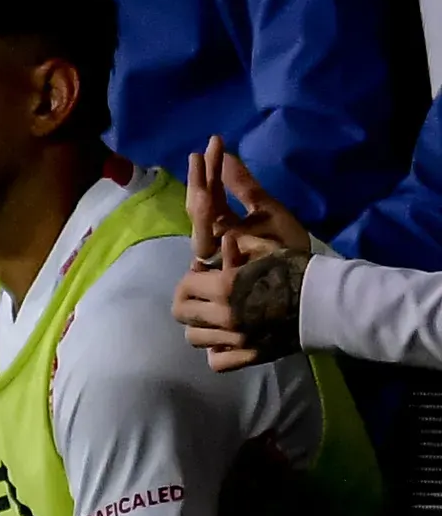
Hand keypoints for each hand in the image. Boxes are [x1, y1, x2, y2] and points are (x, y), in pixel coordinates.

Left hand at [176, 138, 314, 369]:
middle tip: (208, 293)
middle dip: (191, 300)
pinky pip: (216, 360)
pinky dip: (219, 351)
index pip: (184, 283)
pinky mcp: (247, 359)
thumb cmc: (300, 261)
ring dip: (201, 324)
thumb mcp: (272, 222)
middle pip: (181, 312)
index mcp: (227, 286)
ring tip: (218, 314)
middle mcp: (225, 317)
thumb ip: (242, 194)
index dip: (193, 276)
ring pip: (194, 337)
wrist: (333, 302)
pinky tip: (230, 338)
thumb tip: (222, 154)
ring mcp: (235, 341)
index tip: (206, 273)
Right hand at [185, 137, 310, 264]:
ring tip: (204, 172)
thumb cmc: (285, 245)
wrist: (301, 279)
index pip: (209, 193)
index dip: (208, 169)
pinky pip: (213, 244)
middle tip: (201, 153)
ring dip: (201, 198)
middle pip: (199, 207)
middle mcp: (216, 236)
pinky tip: (211, 201)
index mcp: (224, 223)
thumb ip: (242, 185)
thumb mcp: (267, 208)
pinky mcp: (223, 266)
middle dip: (200, 180)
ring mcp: (218, 252)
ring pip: (201, 224)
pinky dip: (211, 224)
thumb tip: (226, 155)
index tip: (214, 142)